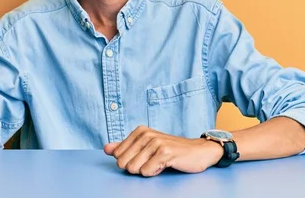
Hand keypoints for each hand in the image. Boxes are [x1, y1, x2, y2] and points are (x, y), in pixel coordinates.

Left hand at [104, 126, 223, 176]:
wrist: (198, 152)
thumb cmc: (171, 151)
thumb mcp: (146, 147)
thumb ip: (125, 147)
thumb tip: (106, 149)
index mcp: (139, 131)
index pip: (117, 156)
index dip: (129, 162)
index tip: (145, 158)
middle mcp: (146, 134)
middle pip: (123, 163)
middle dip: (136, 168)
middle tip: (152, 162)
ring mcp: (155, 142)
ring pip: (134, 168)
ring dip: (147, 171)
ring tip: (159, 163)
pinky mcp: (165, 152)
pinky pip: (147, 171)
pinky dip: (154, 172)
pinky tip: (165, 165)